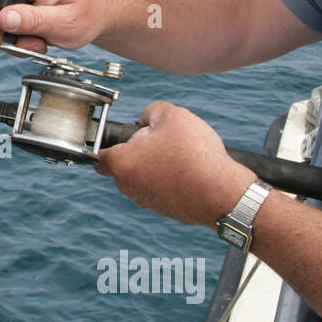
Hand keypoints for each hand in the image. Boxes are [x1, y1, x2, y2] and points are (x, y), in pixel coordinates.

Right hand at [0, 0, 105, 52]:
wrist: (97, 19)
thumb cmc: (88, 15)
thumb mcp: (65, 21)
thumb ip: (33, 19)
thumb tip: (3, 19)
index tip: (1, 26)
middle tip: (23, 42)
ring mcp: (19, 0)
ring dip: (9, 40)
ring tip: (37, 44)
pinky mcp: (19, 13)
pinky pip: (4, 30)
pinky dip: (15, 43)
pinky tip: (36, 43)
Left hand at [95, 102, 255, 226]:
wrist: (222, 194)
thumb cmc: (194, 154)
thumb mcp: (172, 115)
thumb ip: (151, 111)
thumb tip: (145, 119)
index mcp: (122, 164)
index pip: (98, 154)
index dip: (106, 141)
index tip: (119, 135)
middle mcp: (128, 186)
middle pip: (124, 163)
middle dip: (138, 150)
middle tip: (162, 139)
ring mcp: (146, 201)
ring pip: (143, 176)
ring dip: (155, 164)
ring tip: (180, 155)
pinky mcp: (164, 210)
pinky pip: (160, 189)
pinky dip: (170, 179)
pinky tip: (189, 170)